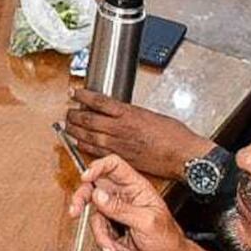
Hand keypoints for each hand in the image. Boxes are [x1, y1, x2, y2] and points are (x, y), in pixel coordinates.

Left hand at [63, 88, 213, 179]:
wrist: (183, 155)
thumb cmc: (174, 135)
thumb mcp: (150, 115)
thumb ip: (131, 114)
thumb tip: (120, 112)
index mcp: (128, 113)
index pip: (98, 101)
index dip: (82, 95)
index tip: (73, 92)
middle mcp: (120, 128)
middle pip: (88, 119)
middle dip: (74, 114)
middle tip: (67, 112)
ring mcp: (119, 144)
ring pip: (89, 135)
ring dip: (75, 130)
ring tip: (67, 126)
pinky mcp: (121, 158)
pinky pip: (97, 151)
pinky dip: (85, 145)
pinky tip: (79, 142)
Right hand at [68, 154, 190, 250]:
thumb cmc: (167, 238)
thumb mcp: (146, 222)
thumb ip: (121, 208)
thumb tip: (98, 194)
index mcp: (135, 187)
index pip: (113, 166)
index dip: (98, 167)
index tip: (85, 177)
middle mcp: (123, 196)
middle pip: (94, 187)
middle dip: (82, 199)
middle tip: (75, 210)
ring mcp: (116, 211)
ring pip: (95, 215)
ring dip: (102, 235)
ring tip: (115, 247)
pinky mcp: (111, 227)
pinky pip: (99, 232)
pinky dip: (107, 244)